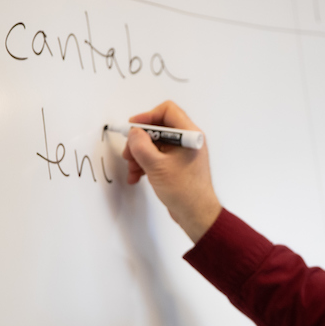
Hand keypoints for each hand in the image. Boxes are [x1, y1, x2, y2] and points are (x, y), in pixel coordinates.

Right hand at [122, 101, 221, 242]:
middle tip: (129, 153)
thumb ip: (141, 146)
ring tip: (132, 169)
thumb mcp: (156, 166)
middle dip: (139, 140)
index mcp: (189, 135)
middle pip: (157, 128)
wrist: (196, 214)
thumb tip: (134, 133)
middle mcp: (187, 141)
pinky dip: (144, 164)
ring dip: (139, 155)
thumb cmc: (184, 191)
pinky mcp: (175, 164)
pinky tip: (136, 176)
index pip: (167, 111)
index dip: (147, 117)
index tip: (133, 128)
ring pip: (154, 144)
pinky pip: (156, 157)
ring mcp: (181, 153)